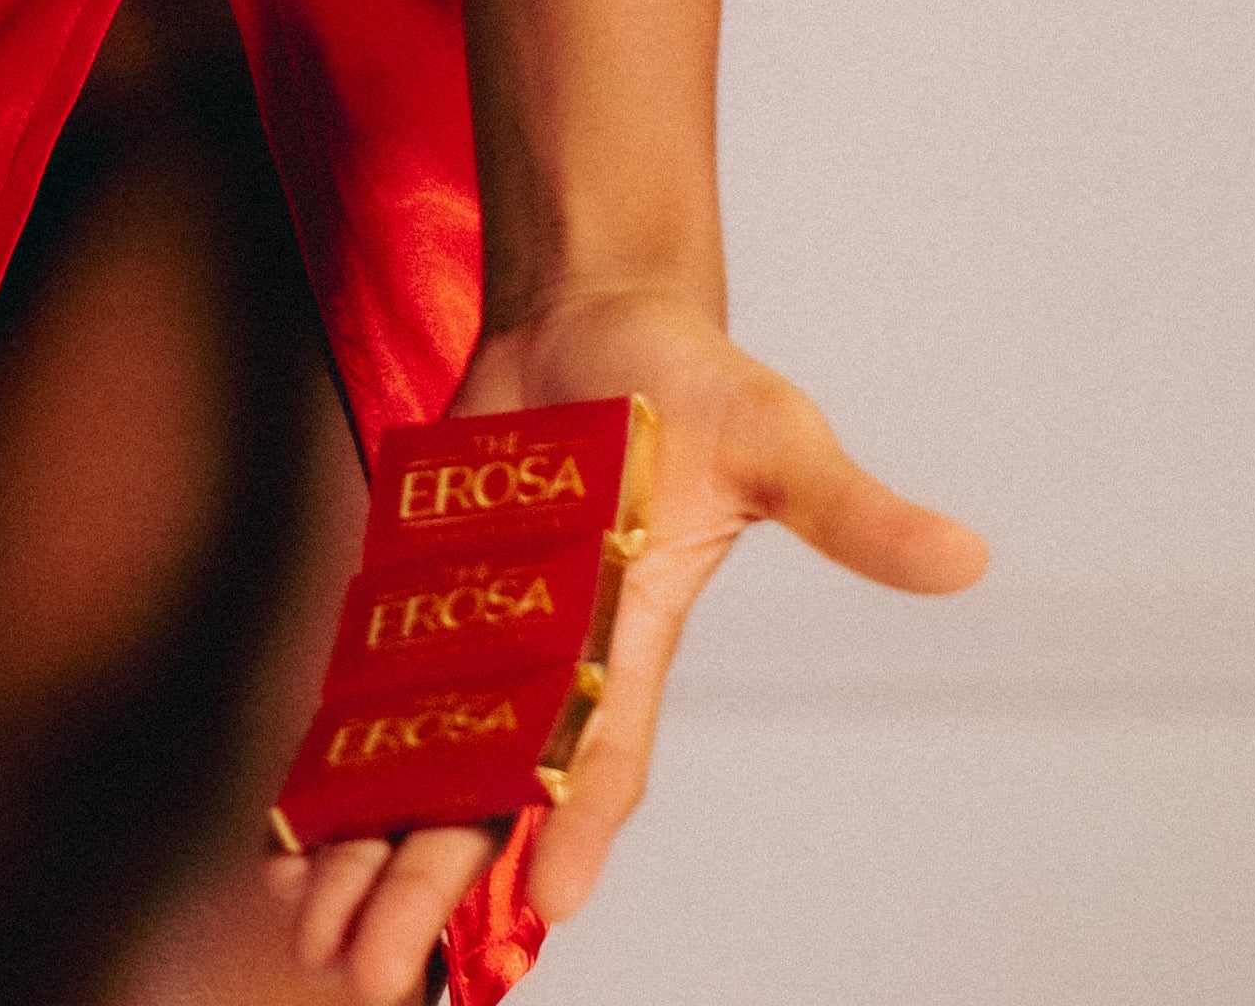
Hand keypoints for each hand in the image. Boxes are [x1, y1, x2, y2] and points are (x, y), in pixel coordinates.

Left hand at [265, 287, 985, 998]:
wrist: (594, 313)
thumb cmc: (692, 383)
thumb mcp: (778, 437)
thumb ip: (853, 512)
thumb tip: (966, 556)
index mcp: (630, 640)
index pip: (602, 754)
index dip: (576, 826)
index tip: (549, 899)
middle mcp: (549, 664)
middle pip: (487, 801)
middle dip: (435, 886)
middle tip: (377, 970)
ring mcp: (478, 641)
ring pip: (418, 780)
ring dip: (369, 859)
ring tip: (318, 940)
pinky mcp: (420, 605)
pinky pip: (370, 711)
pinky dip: (331, 777)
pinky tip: (288, 848)